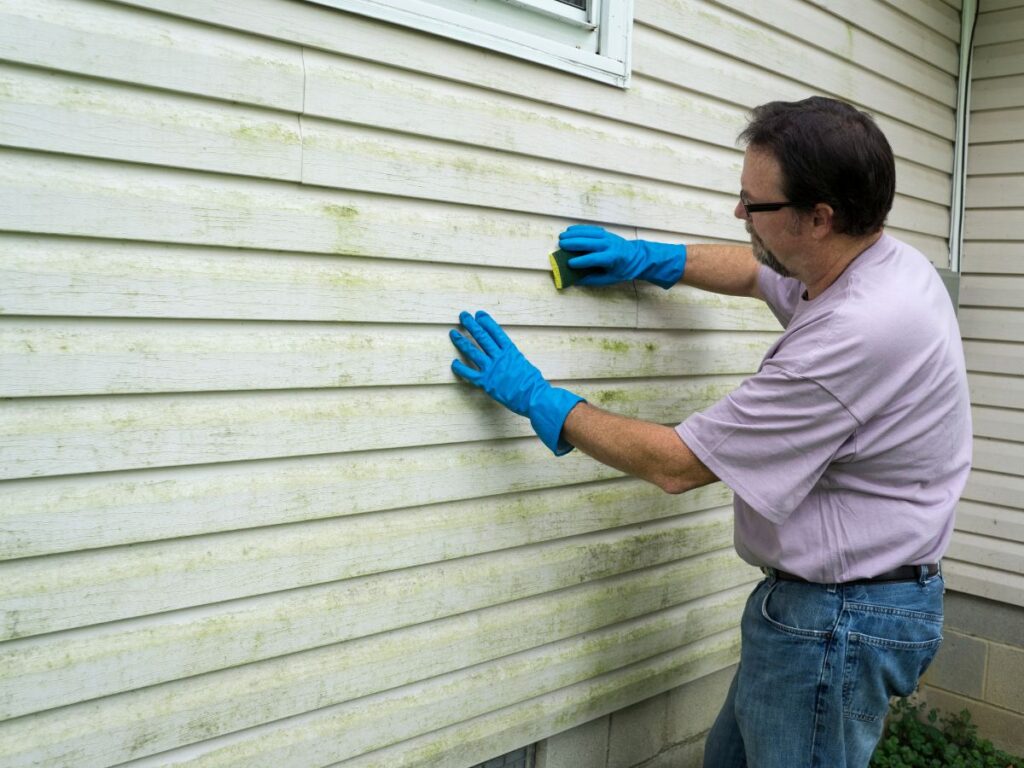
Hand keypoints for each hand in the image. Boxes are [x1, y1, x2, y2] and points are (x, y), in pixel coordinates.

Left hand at [449, 310, 584, 455]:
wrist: (533, 397)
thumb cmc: (533, 384)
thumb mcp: (524, 363)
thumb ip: (512, 357)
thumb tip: (506, 353)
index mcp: (511, 351)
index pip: (496, 332)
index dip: (486, 322)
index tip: (479, 314)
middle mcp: (499, 357)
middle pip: (482, 337)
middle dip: (471, 325)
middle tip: (463, 316)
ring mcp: (492, 369)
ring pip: (473, 351)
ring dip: (462, 341)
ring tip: (453, 333)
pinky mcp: (486, 382)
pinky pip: (469, 374)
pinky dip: (460, 368)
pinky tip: (454, 363)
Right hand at [557, 224, 685, 288]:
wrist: (637, 257)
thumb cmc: (621, 270)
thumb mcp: (609, 279)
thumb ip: (592, 280)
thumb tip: (574, 281)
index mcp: (611, 258)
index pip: (594, 259)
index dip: (581, 261)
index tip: (570, 263)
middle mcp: (609, 245)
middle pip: (589, 243)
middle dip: (574, 243)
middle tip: (561, 245)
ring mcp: (607, 237)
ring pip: (588, 233)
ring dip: (574, 234)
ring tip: (561, 237)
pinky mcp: (605, 233)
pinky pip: (591, 229)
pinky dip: (580, 229)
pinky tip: (570, 230)